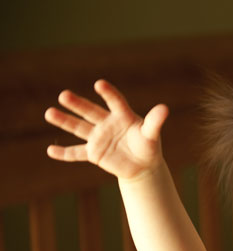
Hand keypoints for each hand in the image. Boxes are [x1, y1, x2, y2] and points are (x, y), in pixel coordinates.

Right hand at [45, 79, 168, 179]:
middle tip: (64, 95)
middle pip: (90, 111)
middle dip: (77, 104)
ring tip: (50, 112)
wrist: (142, 166)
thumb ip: (155, 122)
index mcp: (122, 116)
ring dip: (65, 121)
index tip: (99, 84)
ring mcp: (98, 138)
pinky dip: (65, 154)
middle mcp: (106, 123)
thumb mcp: (152, 135)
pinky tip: (51, 151)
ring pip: (79, 128)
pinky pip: (76, 153)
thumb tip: (164, 108)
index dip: (108, 93)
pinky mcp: (93, 153)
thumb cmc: (148, 146)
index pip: (115, 102)